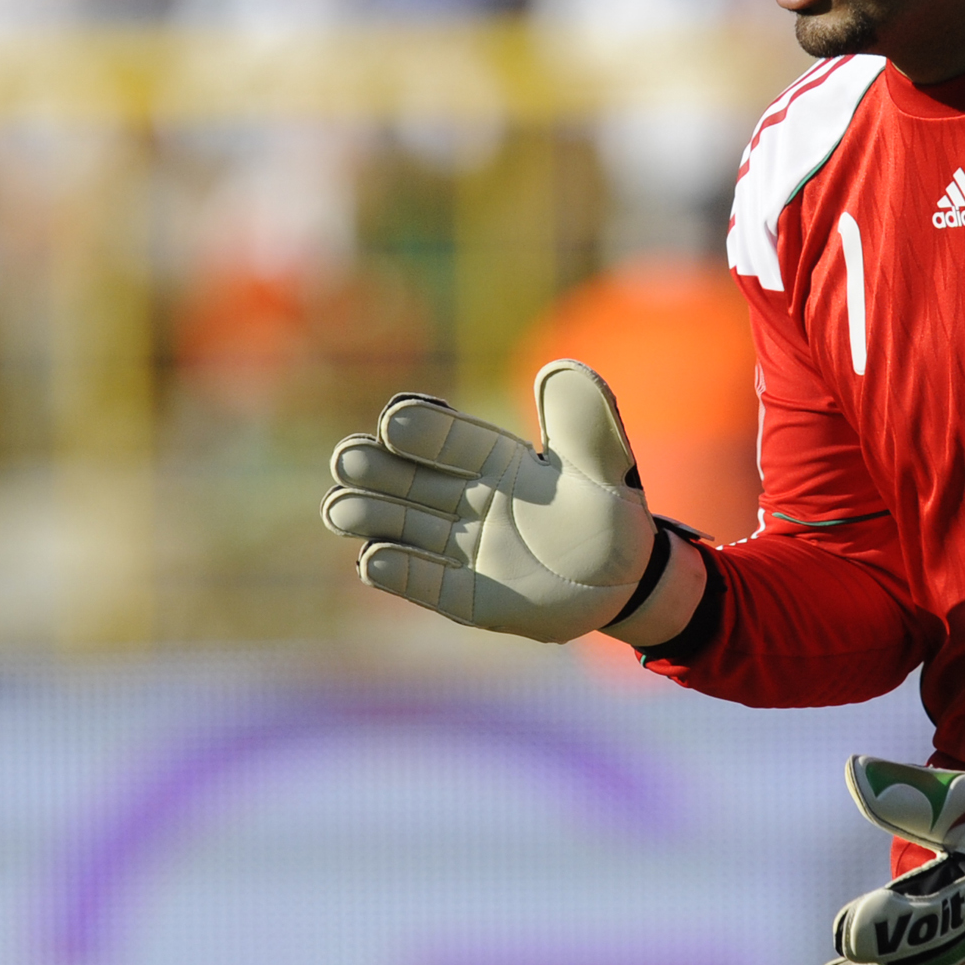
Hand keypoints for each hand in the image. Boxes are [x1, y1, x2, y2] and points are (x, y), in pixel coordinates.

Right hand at [320, 359, 660, 641]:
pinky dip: (401, 573)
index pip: (455, 441)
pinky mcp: (466, 596)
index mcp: (499, 462)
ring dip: (373, 517)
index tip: (396, 418)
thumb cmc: (611, 512)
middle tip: (347, 458)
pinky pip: (429, 584)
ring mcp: (464, 549)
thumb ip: (583, 421)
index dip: (427, 431)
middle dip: (379, 470)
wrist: (625, 582)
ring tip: (339, 509)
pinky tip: (371, 561)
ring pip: (407, 528)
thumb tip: (558, 367)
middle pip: (414, 481)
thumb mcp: (606, 464)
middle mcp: (470, 500)